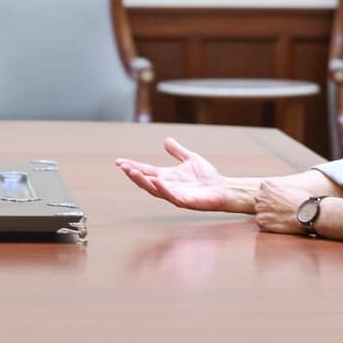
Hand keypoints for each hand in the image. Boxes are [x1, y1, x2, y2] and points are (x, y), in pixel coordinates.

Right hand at [115, 137, 244, 211]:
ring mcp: (174, 194)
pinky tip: (156, 180)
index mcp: (167, 176)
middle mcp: (167, 186)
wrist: (223, 189)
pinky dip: (162, 188)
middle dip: (133, 174)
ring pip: (154, 189)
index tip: (119, 161)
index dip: (133, 166)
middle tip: (123, 166)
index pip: (146, 171)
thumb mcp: (190, 158)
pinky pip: (170, 195)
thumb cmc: (208, 177)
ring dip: (142, 181)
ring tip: (132, 172)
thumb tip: (166, 140)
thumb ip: (178, 151)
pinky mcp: (184, 201)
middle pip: (145, 181)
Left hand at [252, 179, 306, 234]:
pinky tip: (279, 223)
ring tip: (281, 217)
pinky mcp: (261, 221)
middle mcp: (260, 195)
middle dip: (267, 205)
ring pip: (260, 212)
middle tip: (280, 210)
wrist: (307, 214)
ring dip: (267, 215)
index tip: (279, 201)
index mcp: (267, 185)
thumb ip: (277, 190)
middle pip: (259, 201)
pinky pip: (261, 223)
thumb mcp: (289, 188)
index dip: (272, 197)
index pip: (263, 190)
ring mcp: (259, 209)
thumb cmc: (302, 201)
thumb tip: (276, 194)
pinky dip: (268, 224)